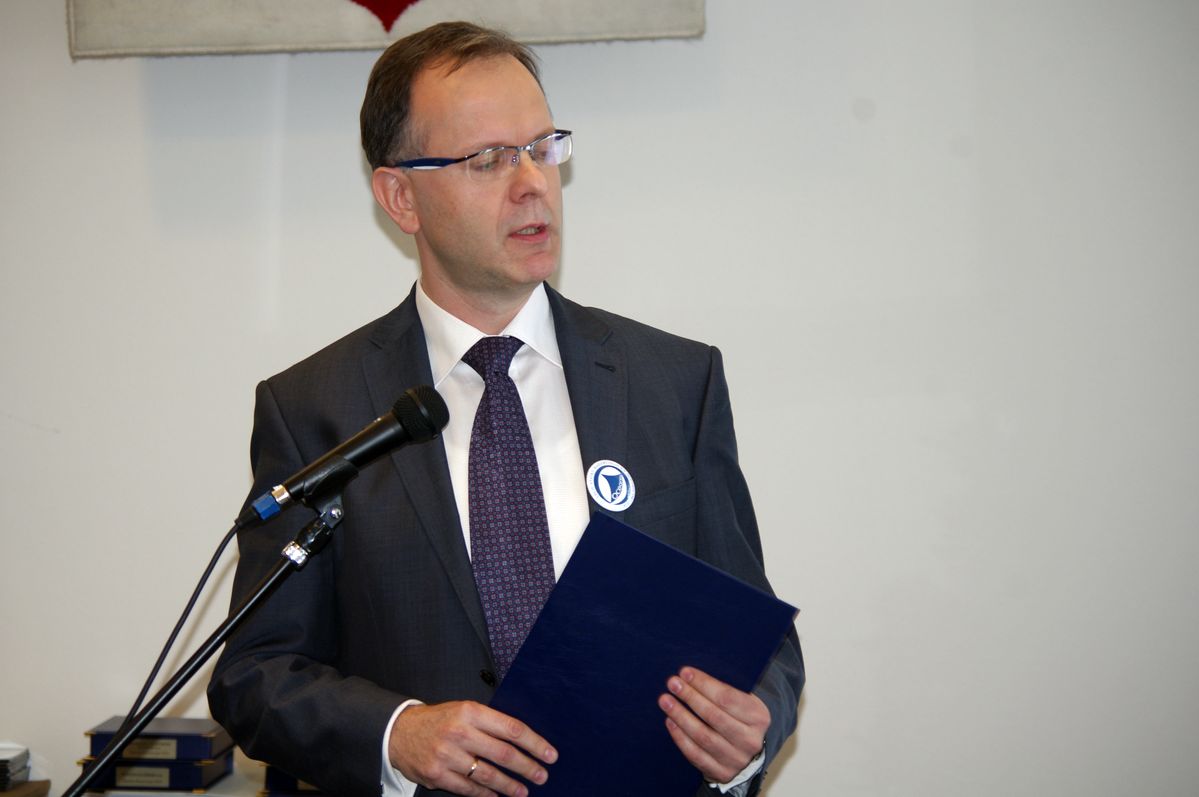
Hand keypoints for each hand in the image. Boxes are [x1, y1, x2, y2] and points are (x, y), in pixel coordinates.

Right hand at [388, 701, 556, 796]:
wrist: (399, 731)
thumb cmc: (439, 720)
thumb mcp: (464, 710)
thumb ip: (489, 723)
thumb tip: (522, 740)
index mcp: (470, 712)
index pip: (511, 729)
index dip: (534, 743)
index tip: (550, 754)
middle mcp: (460, 733)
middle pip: (504, 754)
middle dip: (528, 767)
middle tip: (542, 776)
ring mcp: (448, 756)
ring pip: (488, 775)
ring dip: (510, 785)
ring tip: (524, 790)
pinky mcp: (437, 775)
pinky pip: (469, 788)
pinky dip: (486, 793)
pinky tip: (497, 795)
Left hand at [658, 667, 769, 783]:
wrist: (749, 755)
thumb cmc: (740, 719)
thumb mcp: (744, 702)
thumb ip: (725, 690)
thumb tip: (693, 675)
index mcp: (759, 717)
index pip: (727, 698)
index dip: (704, 684)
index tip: (686, 672)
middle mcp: (750, 740)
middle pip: (714, 716)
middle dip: (690, 697)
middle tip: (673, 683)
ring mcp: (736, 759)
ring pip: (703, 736)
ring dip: (681, 716)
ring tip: (666, 701)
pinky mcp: (722, 773)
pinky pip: (696, 754)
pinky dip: (680, 737)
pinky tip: (670, 722)